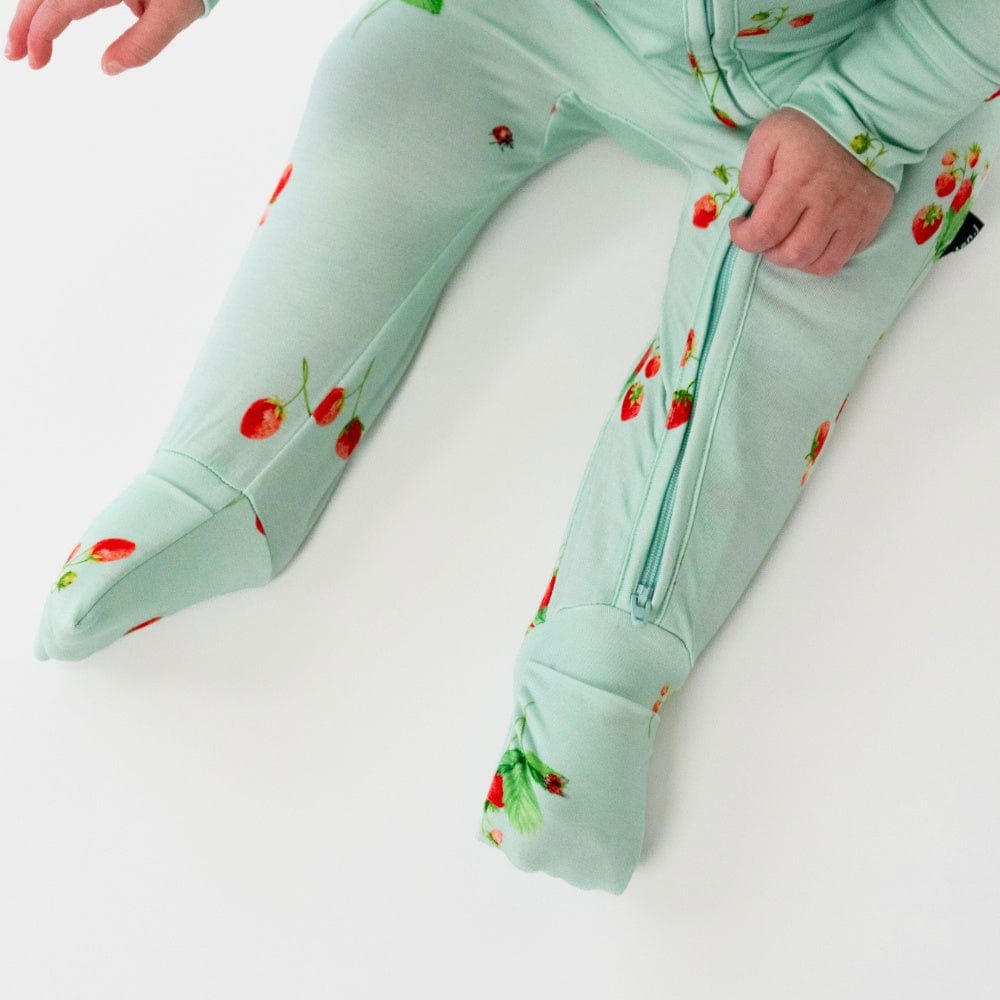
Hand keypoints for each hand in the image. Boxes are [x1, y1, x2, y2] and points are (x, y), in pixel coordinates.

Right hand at [5, 0, 203, 74]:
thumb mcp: (174, 15)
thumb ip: (142, 44)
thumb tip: (107, 68)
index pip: (59, 7)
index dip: (40, 34)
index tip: (34, 63)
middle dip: (24, 23)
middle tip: (13, 55)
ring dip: (33, 11)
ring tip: (25, 42)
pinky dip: (53, 3)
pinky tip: (46, 19)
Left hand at [729, 107, 894, 275]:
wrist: (865, 116)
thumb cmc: (809, 128)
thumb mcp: (768, 136)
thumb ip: (751, 174)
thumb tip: (752, 207)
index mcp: (798, 181)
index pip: (764, 233)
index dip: (744, 239)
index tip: (741, 227)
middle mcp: (828, 203)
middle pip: (791, 255)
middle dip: (769, 251)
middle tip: (766, 233)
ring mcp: (853, 215)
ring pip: (817, 264)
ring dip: (795, 258)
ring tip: (788, 238)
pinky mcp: (870, 221)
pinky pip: (841, 259)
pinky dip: (821, 258)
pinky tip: (813, 239)